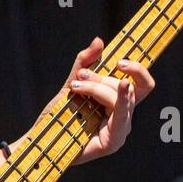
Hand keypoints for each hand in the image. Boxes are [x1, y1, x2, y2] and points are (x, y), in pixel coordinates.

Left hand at [45, 37, 154, 164]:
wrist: (40, 141)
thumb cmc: (56, 117)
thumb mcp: (71, 85)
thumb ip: (84, 63)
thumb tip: (99, 40)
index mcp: (119, 106)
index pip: (142, 84)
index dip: (138, 69)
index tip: (119, 61)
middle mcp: (123, 118)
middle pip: (129, 87)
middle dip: (103, 77)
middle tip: (80, 77)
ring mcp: (120, 131)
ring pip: (123, 97)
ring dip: (98, 87)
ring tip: (75, 87)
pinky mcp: (113, 141)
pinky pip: (122, 114)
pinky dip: (120, 98)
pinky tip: (122, 85)